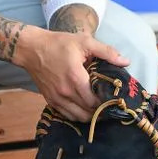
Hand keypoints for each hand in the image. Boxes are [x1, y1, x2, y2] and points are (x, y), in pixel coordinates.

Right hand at [14, 25, 129, 121]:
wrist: (31, 49)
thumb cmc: (58, 44)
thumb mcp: (84, 42)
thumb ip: (106, 52)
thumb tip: (126, 62)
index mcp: (75, 77)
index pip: (95, 101)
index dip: (107, 104)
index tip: (115, 100)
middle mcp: (65, 91)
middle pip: (88, 112)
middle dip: (101, 111)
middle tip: (110, 106)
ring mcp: (56, 98)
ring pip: (78, 117)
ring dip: (90, 116)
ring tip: (99, 110)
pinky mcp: (50, 100)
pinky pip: (66, 115)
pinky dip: (77, 115)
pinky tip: (84, 109)